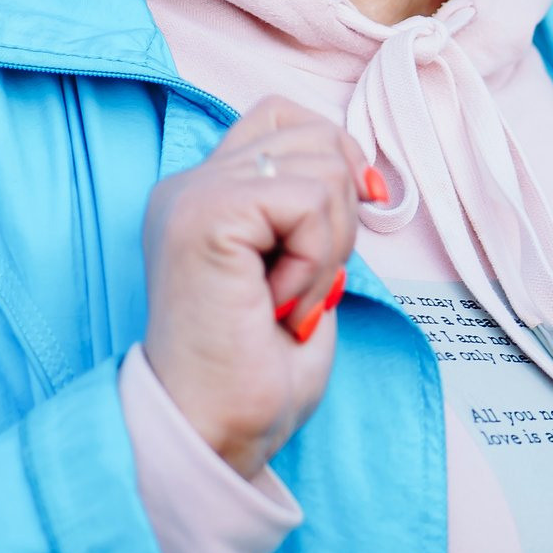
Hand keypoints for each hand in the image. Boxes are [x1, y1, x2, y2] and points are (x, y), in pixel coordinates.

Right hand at [142, 97, 366, 477]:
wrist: (214, 435)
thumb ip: (316, 215)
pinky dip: (316, 259)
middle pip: (314, 133)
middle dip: (341, 213)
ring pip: (321, 163)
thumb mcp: (303, 276)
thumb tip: (362, 176)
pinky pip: (308, 201)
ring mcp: (192, 194)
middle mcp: (190, 184)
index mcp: (206, 195)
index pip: (284, 117)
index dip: (335, 153)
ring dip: (330, 245)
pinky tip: (280, 305)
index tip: (352, 218)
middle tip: (305, 288)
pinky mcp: (205, 213)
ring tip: (289, 302)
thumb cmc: (255, 378)